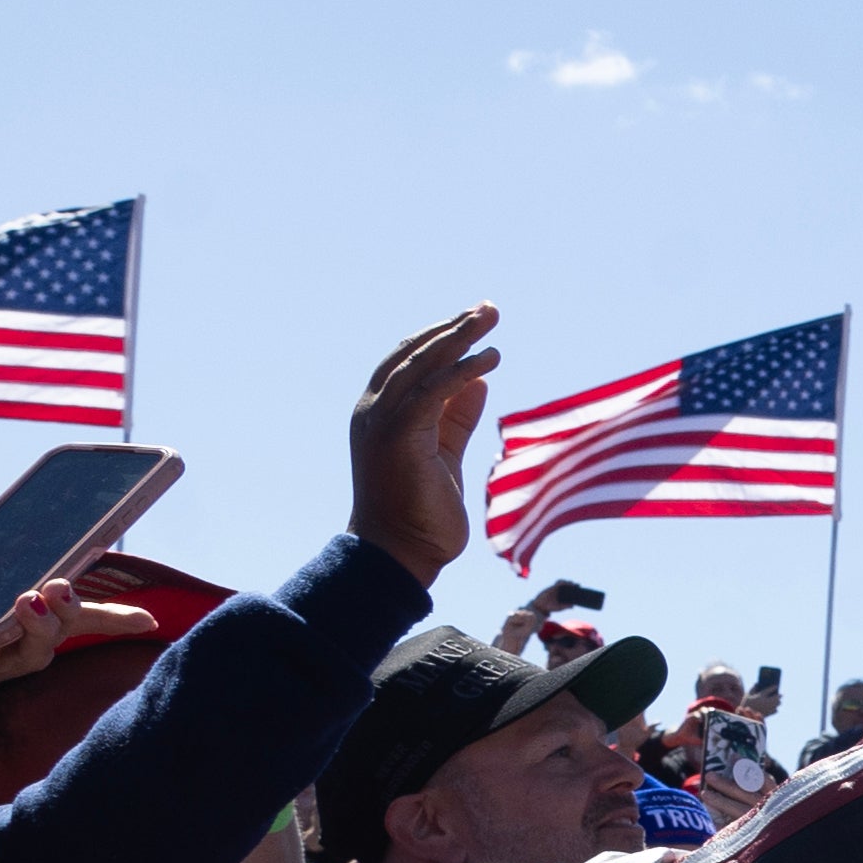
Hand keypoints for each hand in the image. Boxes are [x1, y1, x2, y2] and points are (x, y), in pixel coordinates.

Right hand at [346, 307, 501, 586]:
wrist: (399, 554)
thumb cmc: (420, 511)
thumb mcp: (444, 453)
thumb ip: (456, 417)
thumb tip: (478, 380)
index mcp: (381, 413)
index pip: (409, 362)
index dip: (441, 338)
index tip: (475, 322)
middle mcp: (374, 410)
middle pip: (413, 354)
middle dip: (452, 328)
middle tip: (488, 308)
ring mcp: (381, 422)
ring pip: (420, 365)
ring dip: (457, 338)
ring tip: (489, 319)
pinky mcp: (398, 436)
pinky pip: (431, 392)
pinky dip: (459, 372)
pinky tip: (488, 360)